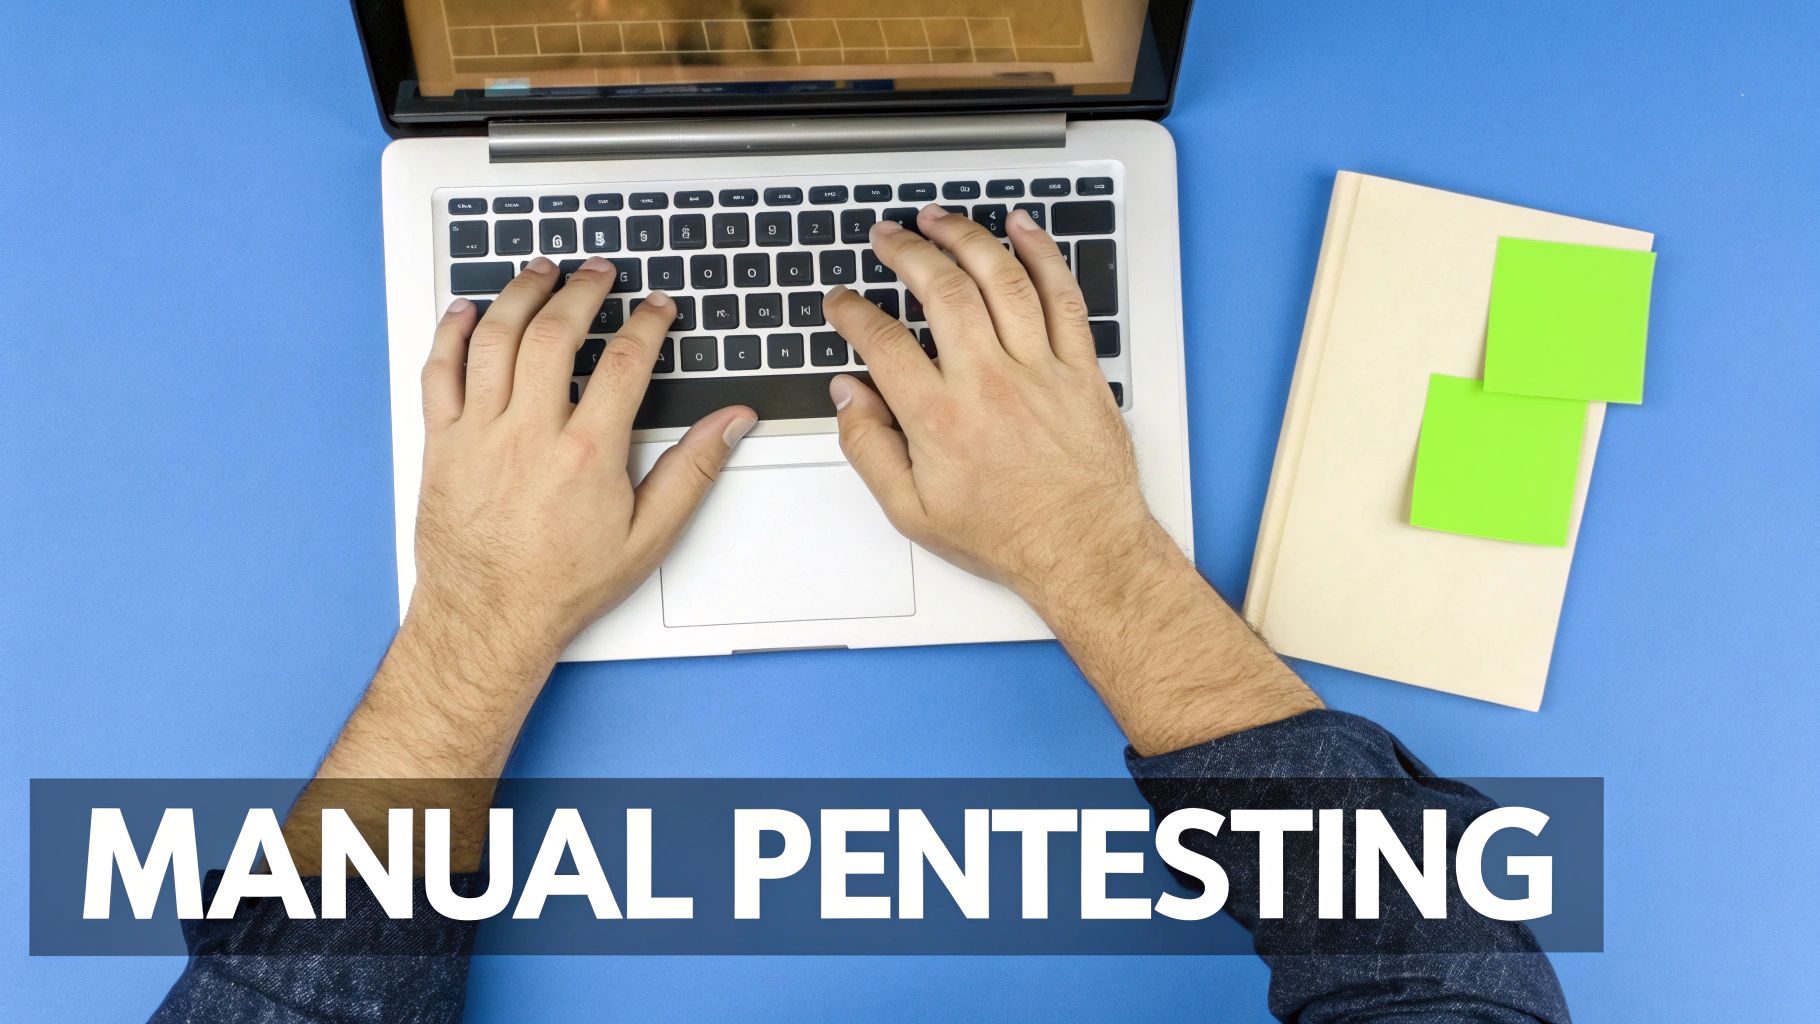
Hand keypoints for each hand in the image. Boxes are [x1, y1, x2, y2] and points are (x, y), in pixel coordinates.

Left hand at [413, 256, 754, 664]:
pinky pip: (439, 371)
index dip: (647, 324)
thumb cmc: (563, 584)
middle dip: (581, 291)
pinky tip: (467, 309)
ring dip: (519, 294)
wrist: (489, 619)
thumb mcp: (649, 537)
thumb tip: (731, 424)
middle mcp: (529, 435)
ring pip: (494, 339)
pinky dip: (451, 332)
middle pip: (554, 333)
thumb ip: (693, 471)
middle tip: (598, 272)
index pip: (625, 363)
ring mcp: (479, 434)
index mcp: (586, 454)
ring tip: (540, 271)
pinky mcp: (442, 443)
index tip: (656, 307)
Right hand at [822, 206, 1172, 607]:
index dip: (852, 311)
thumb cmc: (1005, 534)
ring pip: (1000, 280)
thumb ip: (869, 449)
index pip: (882, 341)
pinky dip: (1042, 253)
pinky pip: (1062, 295)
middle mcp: (988, 382)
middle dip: (906, 252)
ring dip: (965, 238)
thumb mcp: (912, 511)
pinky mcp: (1080, 368)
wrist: (1082, 550)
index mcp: (939, 418)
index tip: (841, 300)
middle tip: (887, 237)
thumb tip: (847, 396)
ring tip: (938, 219)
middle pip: (940, 290)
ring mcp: (1038, 369)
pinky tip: (1020, 228)